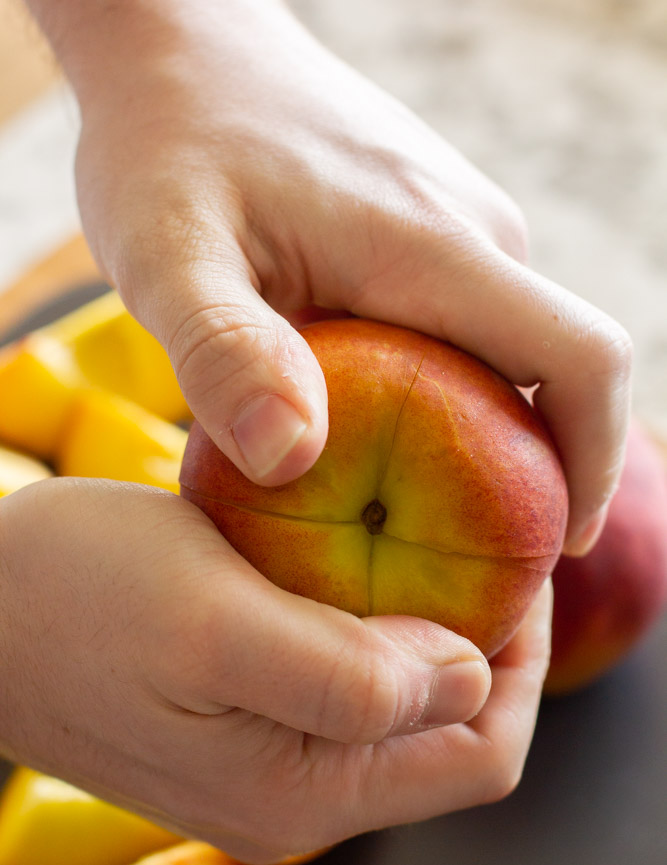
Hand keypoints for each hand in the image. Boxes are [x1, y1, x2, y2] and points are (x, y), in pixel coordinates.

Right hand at [0, 478, 549, 863]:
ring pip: (396, 705)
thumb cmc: (73, 599)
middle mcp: (296, 794)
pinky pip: (341, 684)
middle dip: (482, 640)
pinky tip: (354, 556)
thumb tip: (468, 677)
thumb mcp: (213, 623)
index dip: (521, 664)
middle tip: (482, 541)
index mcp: (304, 790)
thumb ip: (346, 675)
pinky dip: (369, 623)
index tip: (519, 569)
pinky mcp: (240, 721)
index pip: (479, 752)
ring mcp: (267, 761)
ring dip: (426, 627)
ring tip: (428, 538)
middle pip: (446, 733)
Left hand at [29, 0, 631, 554]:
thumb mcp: (166, 253)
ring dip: (483, 444)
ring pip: (509, 359)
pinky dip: (449, 400)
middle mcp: (473, 239)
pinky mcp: (431, 236)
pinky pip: (469, 332)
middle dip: (529, 480)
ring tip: (411, 517)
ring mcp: (459, 233)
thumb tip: (290, 457)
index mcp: (435, 248)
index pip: (580, 359)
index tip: (562, 544)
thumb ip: (221, 350)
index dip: (592, 463)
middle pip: (553, 378)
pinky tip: (380, 437)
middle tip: (459, 567)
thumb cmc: (167, 143)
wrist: (180, 42)